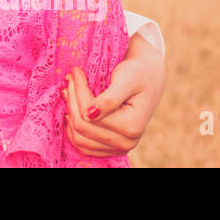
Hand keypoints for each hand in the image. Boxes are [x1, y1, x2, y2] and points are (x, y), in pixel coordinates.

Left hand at [62, 37, 165, 156]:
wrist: (149, 77)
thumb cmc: (138, 74)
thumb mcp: (126, 80)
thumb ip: (109, 99)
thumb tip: (88, 115)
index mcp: (131, 127)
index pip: (88, 113)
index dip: (77, 90)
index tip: (76, 71)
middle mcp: (126, 143)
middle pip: (81, 127)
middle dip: (72, 100)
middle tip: (71, 79)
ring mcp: (118, 148)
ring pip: (78, 138)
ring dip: (70, 112)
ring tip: (69, 92)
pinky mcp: (111, 148)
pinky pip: (83, 145)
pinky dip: (73, 127)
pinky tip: (73, 109)